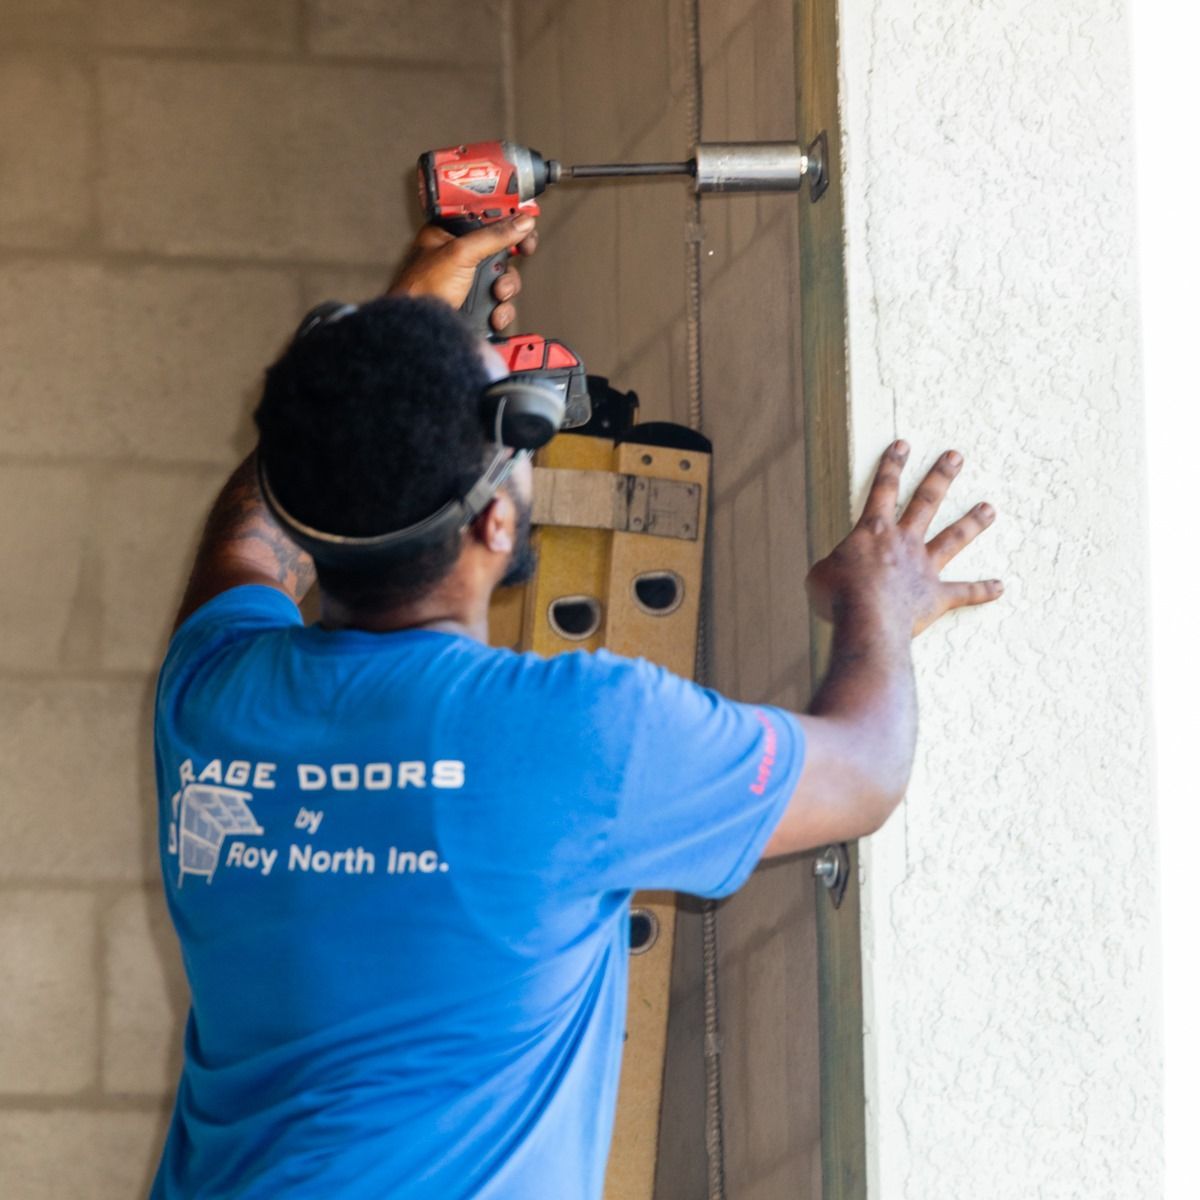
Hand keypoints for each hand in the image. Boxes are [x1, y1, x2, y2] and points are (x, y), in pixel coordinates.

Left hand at [387, 216, 537, 332]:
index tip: (525, 219)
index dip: (506, 216)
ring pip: (504, 277)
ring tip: (496, 293)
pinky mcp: (477, 305)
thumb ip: (493, 235)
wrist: (419, 329)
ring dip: (507, 286)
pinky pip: (501, 303)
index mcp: (450, 234)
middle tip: (524, 250)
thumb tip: (521, 222)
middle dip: (511, 257)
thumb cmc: (421, 288)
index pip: (484, 216)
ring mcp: (469, 282)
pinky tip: (493, 314)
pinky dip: (502, 309)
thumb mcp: (460, 253)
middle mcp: (461, 256)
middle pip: (500, 247)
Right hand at [807, 440, 1002, 636]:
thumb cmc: (838, 596)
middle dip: (940, 477)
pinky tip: (1000, 586)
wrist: (867, 620)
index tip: (903, 445)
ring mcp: (924, 567)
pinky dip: (983, 591)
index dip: (891, 466)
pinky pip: (964, 592)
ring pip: (953, 538)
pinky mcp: (936, 596)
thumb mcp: (820, 575)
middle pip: (926, 502)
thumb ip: (831, 567)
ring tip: (989, 508)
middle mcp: (904, 542)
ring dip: (972, 522)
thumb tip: (834, 574)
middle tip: (955, 456)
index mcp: (873, 532)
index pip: (882, 490)